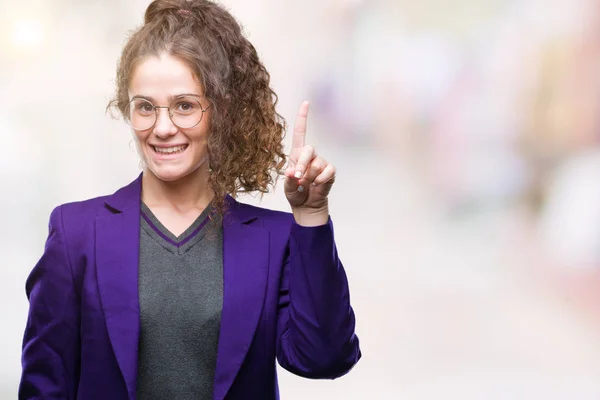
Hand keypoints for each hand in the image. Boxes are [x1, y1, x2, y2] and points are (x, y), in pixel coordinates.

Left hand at [284, 101, 335, 225]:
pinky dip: (321, 181)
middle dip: (301, 165)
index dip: (302, 118)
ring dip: (310, 176)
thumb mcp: (288, 187)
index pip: (300, 132)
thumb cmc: (295, 193)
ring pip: (317, 164)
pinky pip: (327, 171)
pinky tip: (317, 185)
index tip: (306, 103)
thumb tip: (291, 173)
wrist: (306, 206)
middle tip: (297, 178)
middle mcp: (310, 156)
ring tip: (307, 185)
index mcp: (297, 154)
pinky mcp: (330, 171)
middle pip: (308, 150)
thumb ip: (289, 180)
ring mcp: (321, 163)